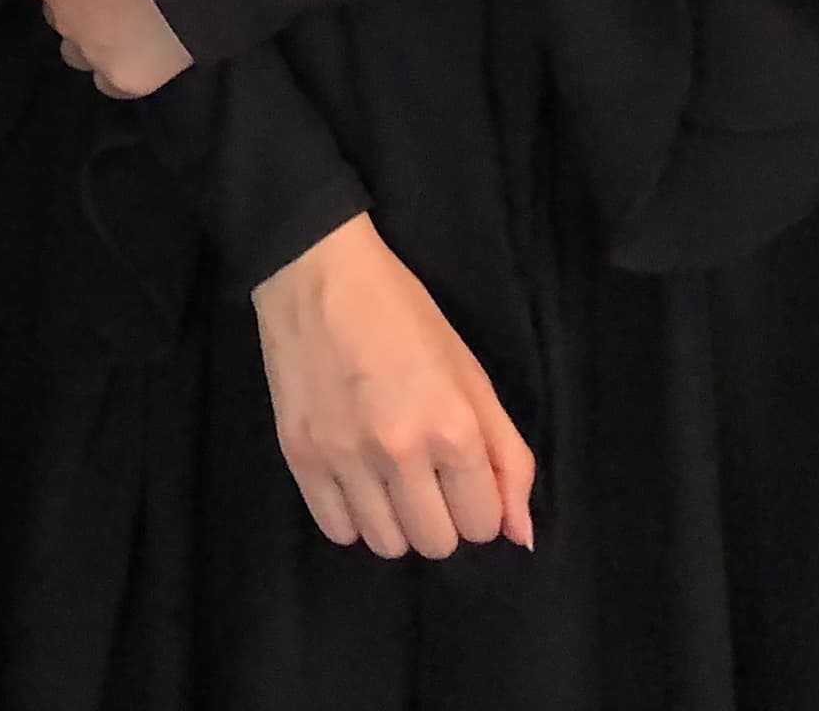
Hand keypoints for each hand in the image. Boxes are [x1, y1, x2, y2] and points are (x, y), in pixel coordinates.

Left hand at [23, 0, 195, 98]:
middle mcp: (57, 17)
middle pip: (62, 14)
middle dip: (83, 1)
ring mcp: (92, 52)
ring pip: (81, 52)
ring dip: (97, 37)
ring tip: (134, 16)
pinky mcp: (128, 79)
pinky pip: (112, 83)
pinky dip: (122, 67)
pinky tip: (144, 49)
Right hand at [251, 214, 537, 559]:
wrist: (316, 273)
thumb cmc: (404, 315)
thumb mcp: (471, 375)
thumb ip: (508, 456)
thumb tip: (520, 536)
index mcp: (453, 430)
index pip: (483, 525)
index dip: (479, 505)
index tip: (461, 476)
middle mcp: (400, 452)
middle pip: (437, 543)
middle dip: (441, 519)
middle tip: (425, 479)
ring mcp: (344, 457)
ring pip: (387, 545)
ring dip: (396, 521)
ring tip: (387, 482)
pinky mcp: (299, 457)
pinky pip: (336, 530)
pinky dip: (352, 517)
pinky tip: (354, 482)